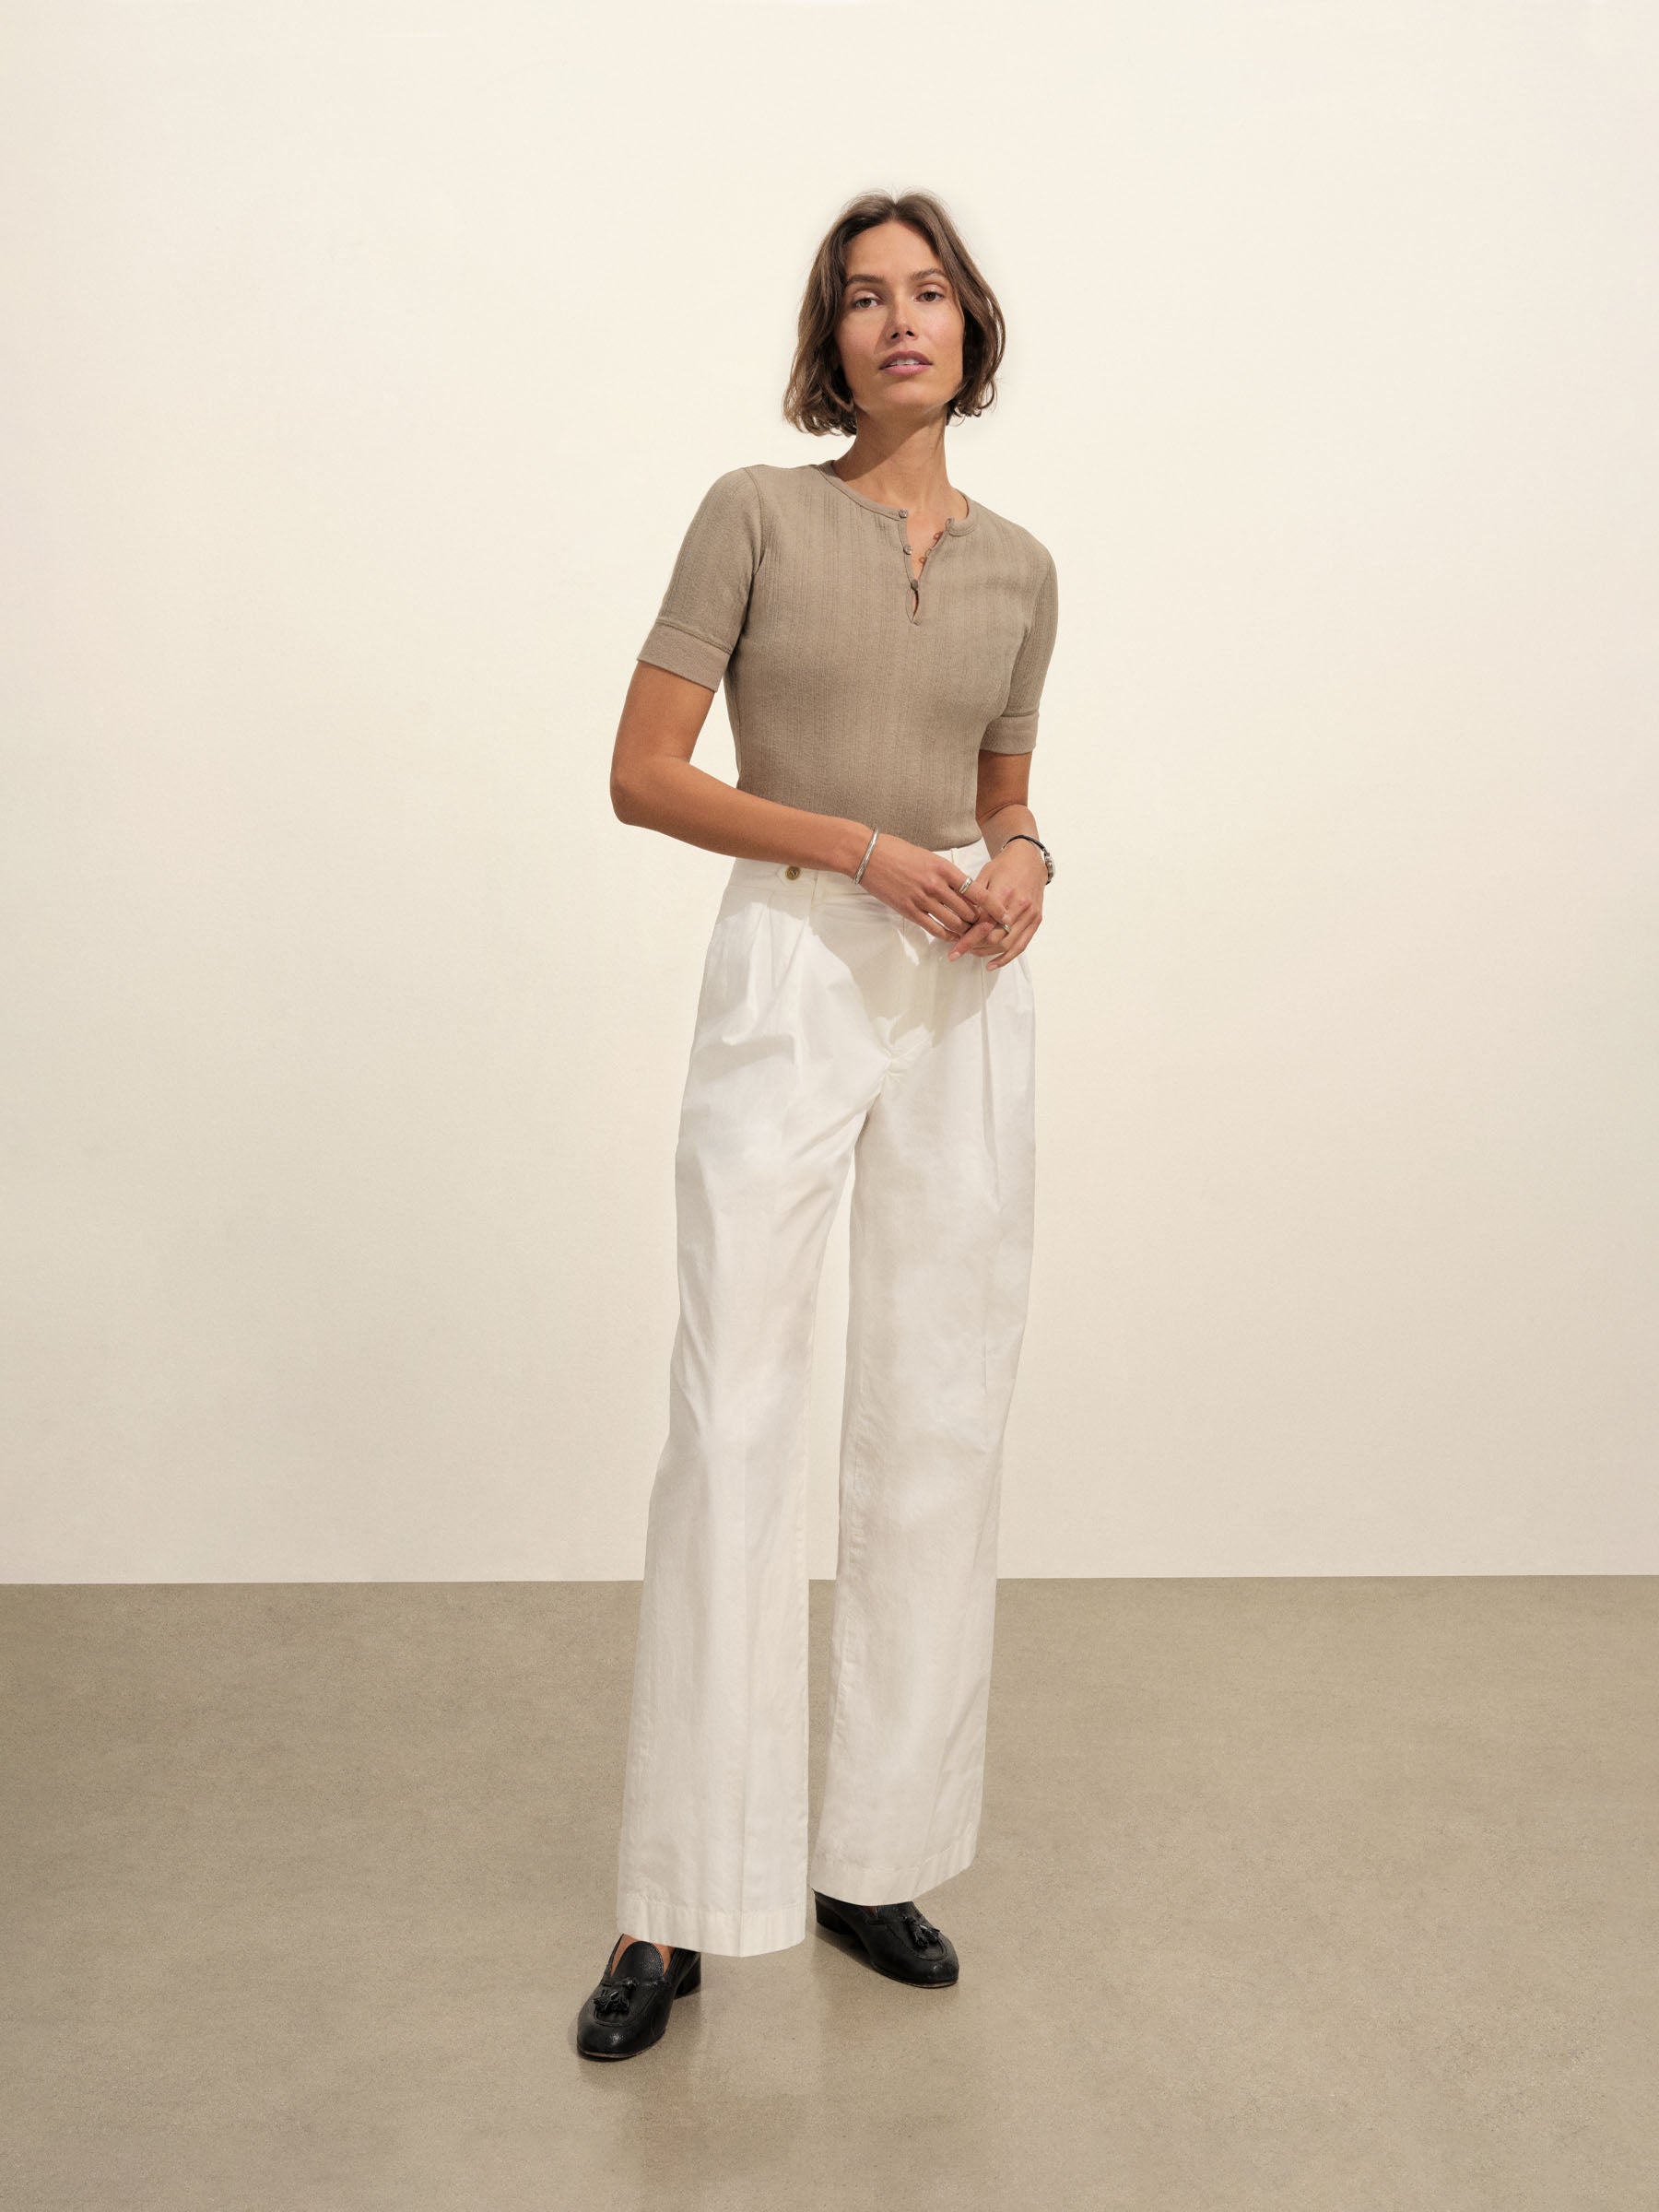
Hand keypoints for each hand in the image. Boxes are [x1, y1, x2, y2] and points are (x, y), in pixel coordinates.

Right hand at [854, 834, 988, 941]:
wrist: (868, 855)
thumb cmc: (897, 851)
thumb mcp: (928, 857)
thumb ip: (946, 873)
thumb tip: (963, 889)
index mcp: (944, 868)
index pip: (978, 891)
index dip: (994, 906)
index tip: (1005, 915)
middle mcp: (936, 884)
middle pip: (968, 911)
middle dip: (979, 921)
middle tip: (986, 927)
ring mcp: (922, 899)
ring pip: (954, 922)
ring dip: (964, 930)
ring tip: (970, 933)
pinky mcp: (909, 910)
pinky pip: (934, 928)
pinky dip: (946, 935)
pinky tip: (951, 936)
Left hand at [946, 839, 1044, 968]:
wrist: (1028, 858)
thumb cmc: (1004, 865)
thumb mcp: (983, 875)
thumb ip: (972, 898)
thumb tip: (956, 919)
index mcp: (1004, 893)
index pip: (983, 924)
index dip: (967, 939)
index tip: (954, 949)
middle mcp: (1019, 906)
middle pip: (994, 937)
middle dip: (974, 947)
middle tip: (960, 950)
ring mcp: (1030, 915)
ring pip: (1006, 944)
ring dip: (987, 953)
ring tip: (972, 953)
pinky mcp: (1036, 920)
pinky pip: (1021, 945)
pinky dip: (1006, 958)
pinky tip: (993, 964)